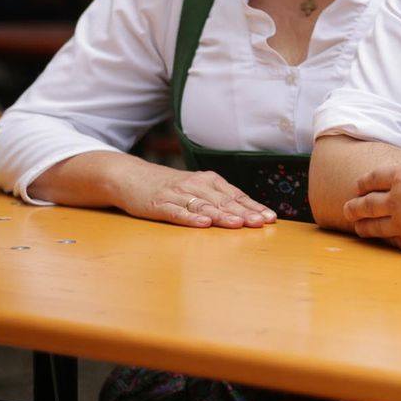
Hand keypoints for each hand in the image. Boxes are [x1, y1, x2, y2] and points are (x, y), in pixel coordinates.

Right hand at [118, 163, 276, 229]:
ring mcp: (177, 194)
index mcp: (208, 181)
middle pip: (224, 201)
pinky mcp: (159, 204)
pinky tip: (203, 223)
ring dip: (223, 216)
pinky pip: (177, 212)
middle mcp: (195, 185)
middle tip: (261, 222)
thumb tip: (248, 212)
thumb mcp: (196, 187)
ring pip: (204, 206)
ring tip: (239, 224)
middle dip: (245, 212)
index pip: (235, 195)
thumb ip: (218, 198)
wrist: (130, 176)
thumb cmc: (170, 186)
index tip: (270, 217)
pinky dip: (190, 218)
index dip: (253, 206)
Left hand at [344, 150, 400, 255]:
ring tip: (357, 227)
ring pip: (373, 225)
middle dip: (354, 206)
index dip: (364, 182)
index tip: (359, 186)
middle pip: (366, 203)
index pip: (374, 178)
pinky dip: (384, 239)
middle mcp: (396, 200)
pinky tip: (383, 239)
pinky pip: (390, 240)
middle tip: (348, 209)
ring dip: (362, 226)